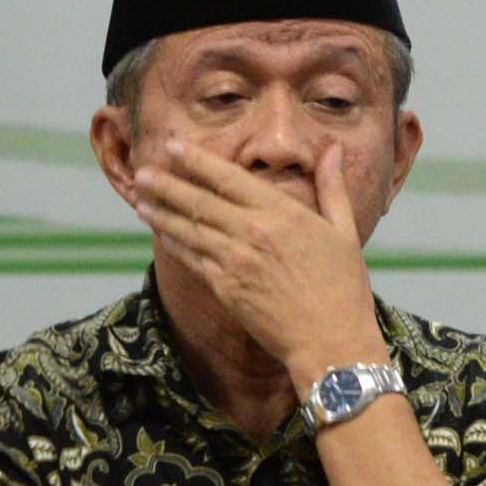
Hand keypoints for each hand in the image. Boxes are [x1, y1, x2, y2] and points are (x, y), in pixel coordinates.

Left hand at [130, 138, 384, 380]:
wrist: (330, 339)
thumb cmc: (344, 286)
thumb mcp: (345, 231)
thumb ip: (332, 187)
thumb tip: (332, 149)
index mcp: (283, 213)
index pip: (229, 178)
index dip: (197, 161)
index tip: (173, 146)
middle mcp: (254, 232)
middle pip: (200, 201)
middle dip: (167, 184)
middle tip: (143, 171)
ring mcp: (235, 261)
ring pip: (188, 229)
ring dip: (161, 212)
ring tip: (140, 198)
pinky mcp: (225, 288)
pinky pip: (191, 259)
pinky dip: (172, 243)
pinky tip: (160, 233)